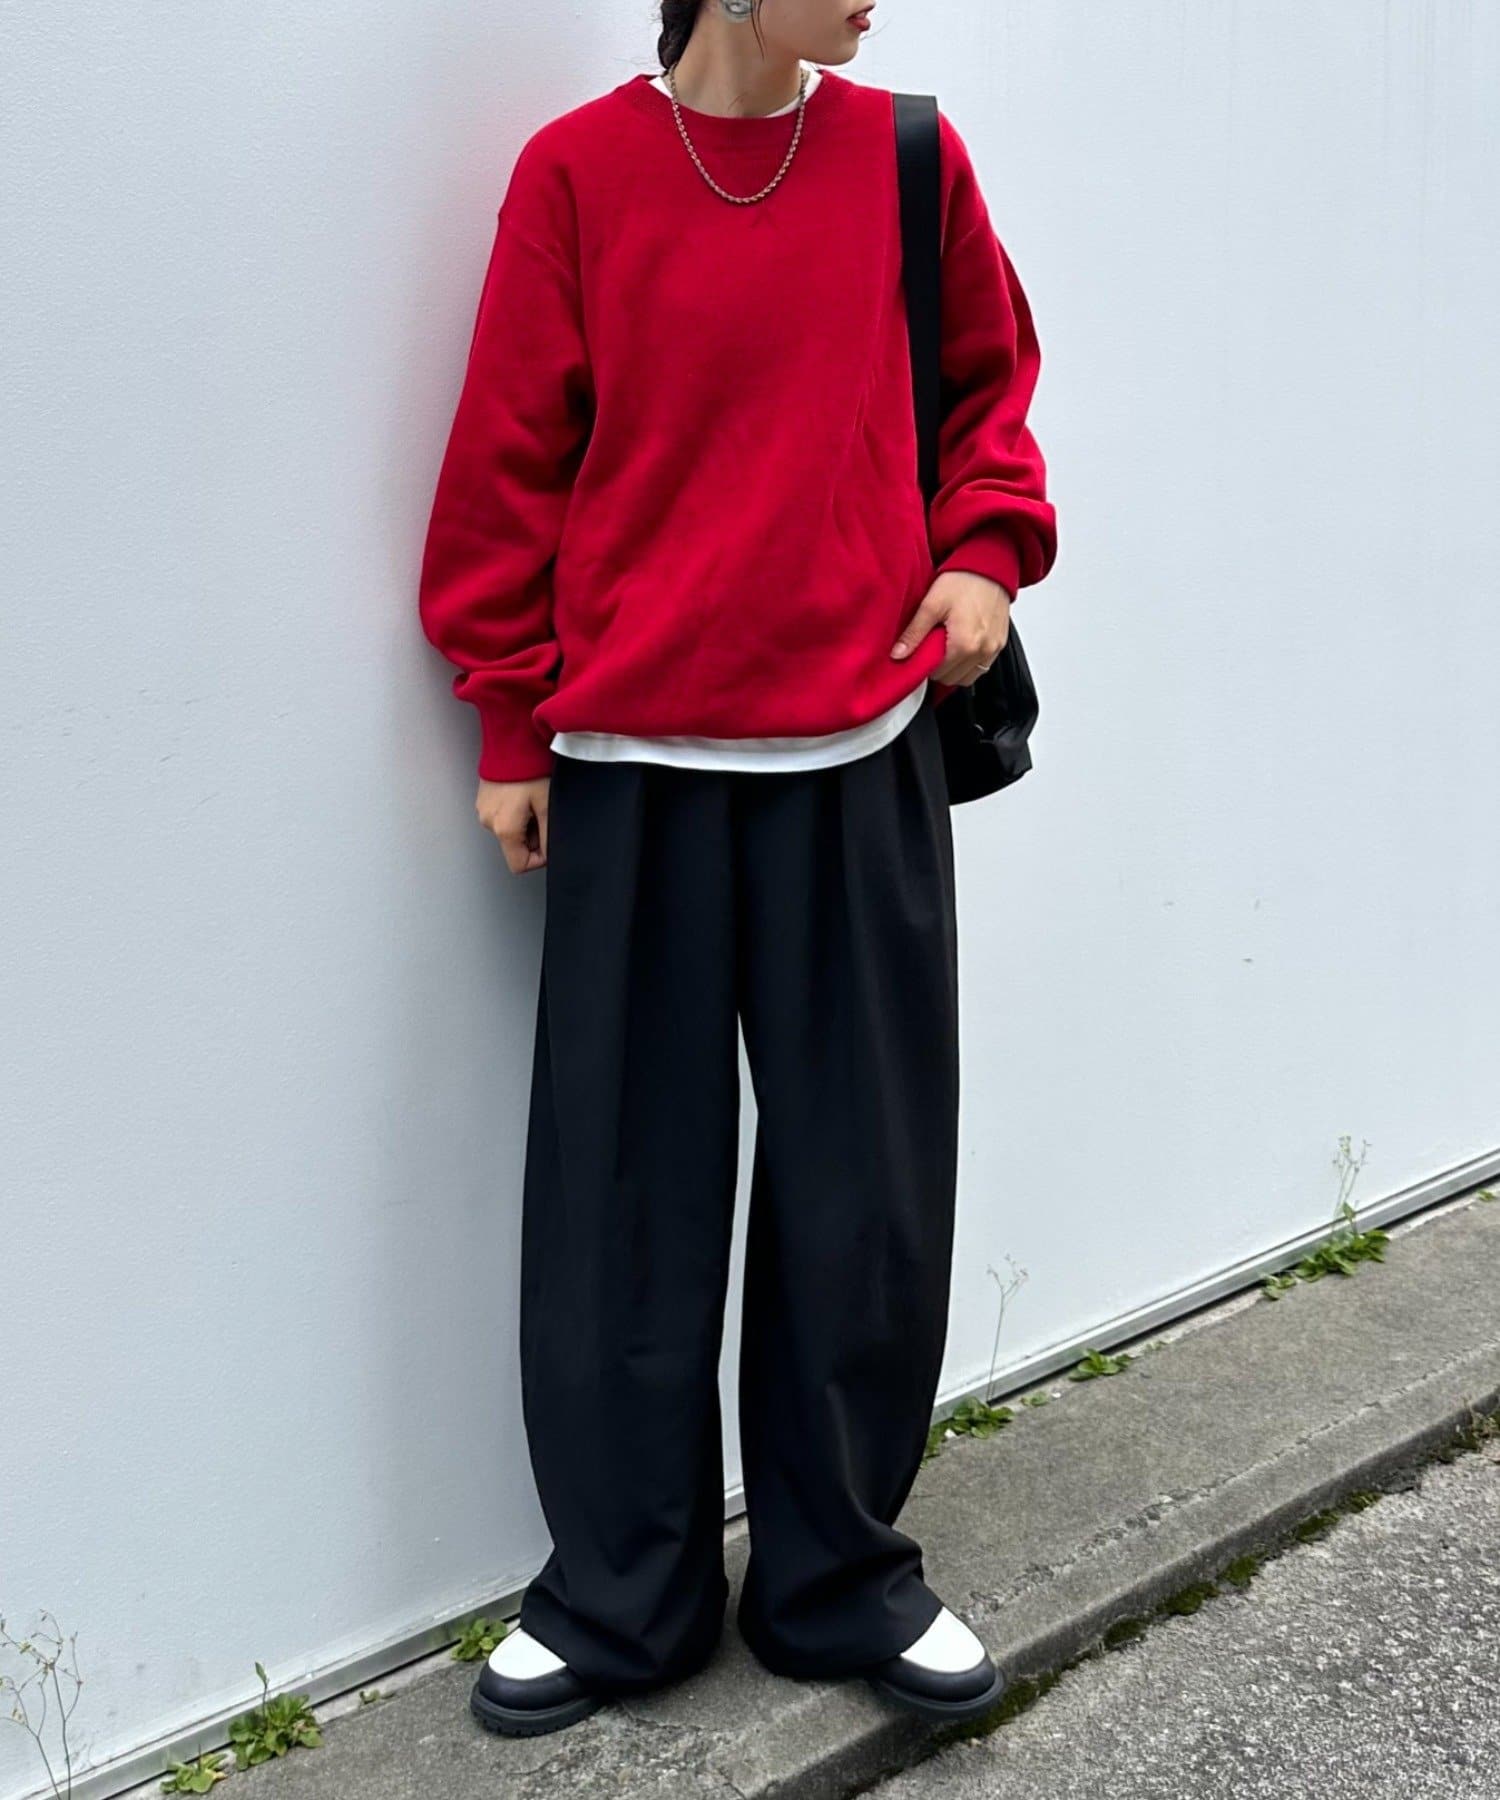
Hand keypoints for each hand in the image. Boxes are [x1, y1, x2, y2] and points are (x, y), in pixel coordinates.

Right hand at [477, 776, 550, 873]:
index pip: (519, 865)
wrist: (511, 742)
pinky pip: (502, 816)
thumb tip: (551, 854)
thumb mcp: (547, 805)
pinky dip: (514, 812)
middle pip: (515, 847)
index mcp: (504, 829)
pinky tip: (522, 794)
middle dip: (533, 836)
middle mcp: (489, 823)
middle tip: (542, 812)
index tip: (548, 841)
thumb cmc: (529, 770)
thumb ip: (549, 835)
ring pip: (509, 831)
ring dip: (524, 823)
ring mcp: (483, 811)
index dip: (538, 859)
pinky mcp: (483, 801)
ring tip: (532, 800)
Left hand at [890, 570, 1011, 685]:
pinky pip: (982, 666)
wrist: (990, 564)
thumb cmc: (963, 580)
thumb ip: (914, 633)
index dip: (925, 665)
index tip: (920, 652)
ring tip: (946, 647)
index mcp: (964, 644)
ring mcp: (994, 648)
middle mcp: (982, 650)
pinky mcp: (1001, 643)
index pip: (938, 674)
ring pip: (968, 677)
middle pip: (953, 679)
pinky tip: (961, 645)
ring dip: (955, 669)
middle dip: (939, 668)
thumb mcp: (931, 604)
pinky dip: (970, 663)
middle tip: (931, 648)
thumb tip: (898, 654)